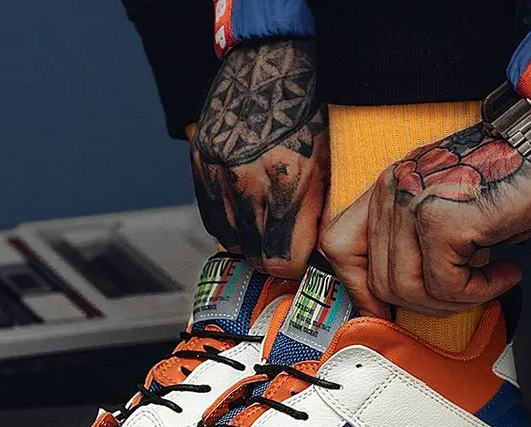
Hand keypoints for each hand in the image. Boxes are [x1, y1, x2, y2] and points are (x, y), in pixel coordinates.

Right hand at [191, 40, 328, 278]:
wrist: (274, 57)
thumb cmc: (310, 106)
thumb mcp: (329, 162)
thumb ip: (317, 212)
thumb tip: (313, 255)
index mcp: (287, 183)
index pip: (281, 261)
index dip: (294, 265)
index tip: (300, 258)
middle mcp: (247, 182)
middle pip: (254, 255)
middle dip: (272, 255)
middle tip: (284, 243)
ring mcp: (219, 172)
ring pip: (229, 240)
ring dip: (248, 240)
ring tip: (265, 224)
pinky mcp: (200, 162)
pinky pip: (210, 216)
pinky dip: (227, 221)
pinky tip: (244, 211)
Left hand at [320, 123, 530, 315]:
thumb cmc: (510, 175)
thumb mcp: (444, 206)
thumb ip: (412, 240)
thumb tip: (397, 294)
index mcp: (386, 188)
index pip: (339, 245)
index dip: (357, 287)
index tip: (382, 309)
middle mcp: (392, 192)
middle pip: (380, 280)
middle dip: (425, 302)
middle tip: (465, 293)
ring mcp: (412, 205)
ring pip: (409, 290)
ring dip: (454, 300)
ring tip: (487, 280)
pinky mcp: (441, 222)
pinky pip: (447, 287)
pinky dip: (480, 291)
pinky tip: (503, 273)